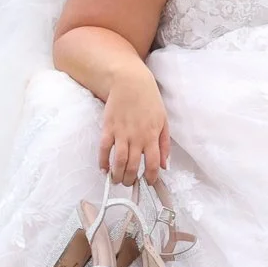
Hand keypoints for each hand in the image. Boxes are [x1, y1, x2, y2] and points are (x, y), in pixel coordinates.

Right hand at [98, 71, 171, 185]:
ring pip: (118, 161)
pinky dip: (102, 161)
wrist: (130, 82)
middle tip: (129, 184)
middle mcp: (136, 137)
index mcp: (152, 136)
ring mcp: (121, 133)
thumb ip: (165, 144)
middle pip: (133, 166)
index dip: (150, 177)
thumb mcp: (163, 121)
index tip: (148, 182)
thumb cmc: (149, 101)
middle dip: (130, 180)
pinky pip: (104, 148)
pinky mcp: (108, 128)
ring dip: (117, 175)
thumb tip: (164, 165)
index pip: (152, 164)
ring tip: (117, 181)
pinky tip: (104, 169)